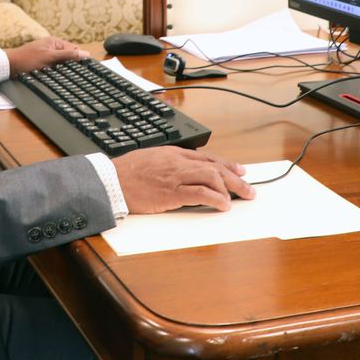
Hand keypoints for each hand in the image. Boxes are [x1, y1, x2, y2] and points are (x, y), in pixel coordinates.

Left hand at [6, 36, 89, 75]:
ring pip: (62, 65)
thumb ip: (67, 55)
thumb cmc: (26, 60)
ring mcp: (47, 57)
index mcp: (54, 42)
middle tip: (78, 76)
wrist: (8, 67)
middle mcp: (51, 48)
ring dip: (64, 71)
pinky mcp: (42, 65)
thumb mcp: (49, 57)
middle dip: (72, 66)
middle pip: (68, 58)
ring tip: (67, 79)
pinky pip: (54, 70)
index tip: (87, 69)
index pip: (74, 50)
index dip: (80, 59)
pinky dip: (57, 74)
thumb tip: (85, 54)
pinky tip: (58, 80)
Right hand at [111, 147, 254, 212]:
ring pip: (211, 177)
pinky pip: (200, 193)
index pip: (208, 158)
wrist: (111, 180)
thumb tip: (185, 170)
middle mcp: (178, 163)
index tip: (240, 171)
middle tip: (248, 189)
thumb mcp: (151, 159)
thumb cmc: (127, 172)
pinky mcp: (171, 193)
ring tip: (240, 198)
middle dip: (236, 179)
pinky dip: (215, 198)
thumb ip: (169, 163)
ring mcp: (175, 177)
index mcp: (174, 154)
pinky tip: (223, 205)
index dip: (227, 165)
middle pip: (215, 167)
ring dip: (230, 188)